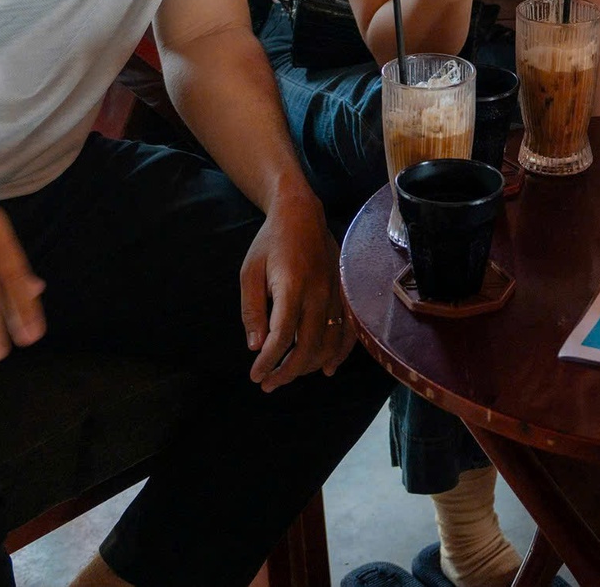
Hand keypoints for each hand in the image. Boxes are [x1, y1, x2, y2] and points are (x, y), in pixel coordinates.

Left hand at [242, 191, 354, 390]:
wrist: (301, 214)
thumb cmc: (270, 243)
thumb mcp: (250, 272)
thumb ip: (253, 310)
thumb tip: (256, 347)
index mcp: (291, 287)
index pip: (282, 336)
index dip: (269, 362)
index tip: (255, 375)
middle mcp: (318, 293)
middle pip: (308, 346)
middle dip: (287, 372)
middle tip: (268, 384)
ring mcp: (335, 294)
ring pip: (330, 342)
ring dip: (310, 366)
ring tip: (289, 376)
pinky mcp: (344, 293)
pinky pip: (349, 330)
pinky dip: (340, 353)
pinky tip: (327, 368)